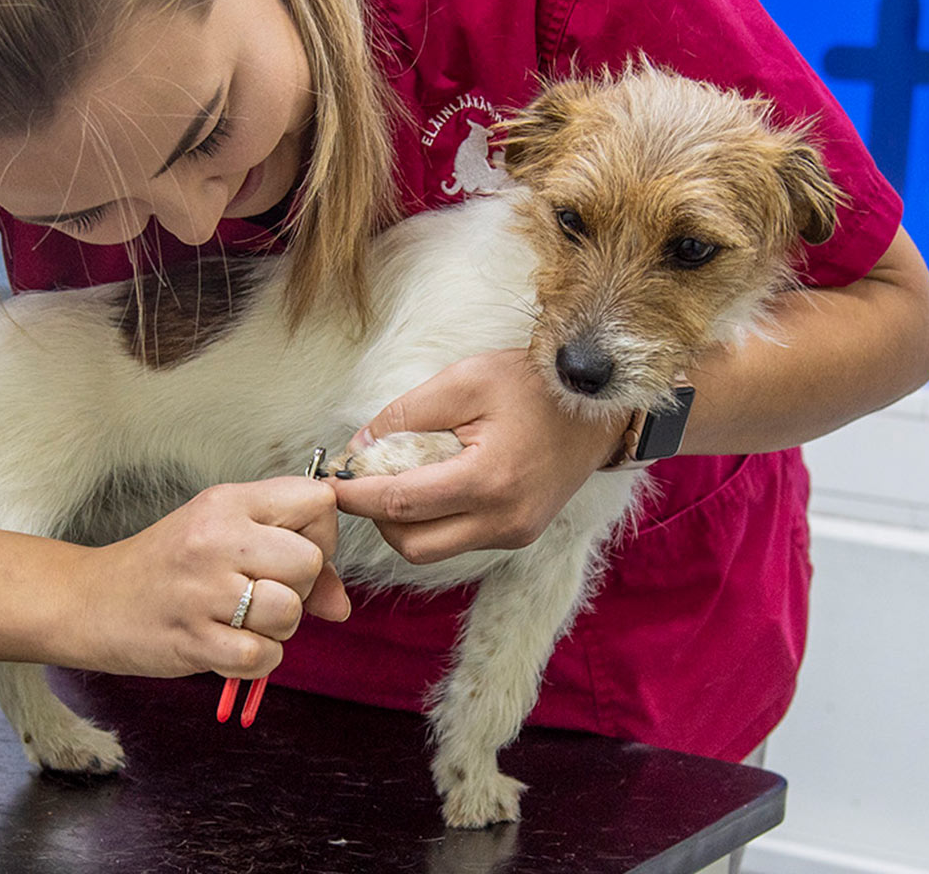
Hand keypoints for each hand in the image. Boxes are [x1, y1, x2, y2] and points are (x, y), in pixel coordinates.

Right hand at [75, 476, 349, 678]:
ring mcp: (202, 591)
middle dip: (299, 587)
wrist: (91, 602)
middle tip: (262, 592)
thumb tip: (340, 604)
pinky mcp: (193, 640)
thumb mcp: (223, 538)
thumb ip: (290, 556)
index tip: (288, 554)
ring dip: (279, 627)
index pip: (318, 501)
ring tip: (244, 620)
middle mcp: (215, 539)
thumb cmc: (167, 567)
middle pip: (309, 560)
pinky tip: (230, 645)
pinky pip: (262, 656)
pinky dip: (257, 660)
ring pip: (289, 611)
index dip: (320, 535)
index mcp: (227, 503)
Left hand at [328, 349, 621, 564]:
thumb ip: (405, 415)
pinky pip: (458, 539)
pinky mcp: (518, 535)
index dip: (356, 495)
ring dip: (404, 521)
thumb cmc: (533, 385)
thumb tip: (358, 448)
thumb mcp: (464, 380)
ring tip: (397, 477)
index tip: (329, 481)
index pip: (400, 504)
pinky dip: (433, 518)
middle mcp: (503, 520)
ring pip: (433, 548)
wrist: (600, 405)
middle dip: (377, 517)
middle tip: (364, 481)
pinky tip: (432, 482)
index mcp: (489, 481)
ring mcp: (514, 534)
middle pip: (412, 544)